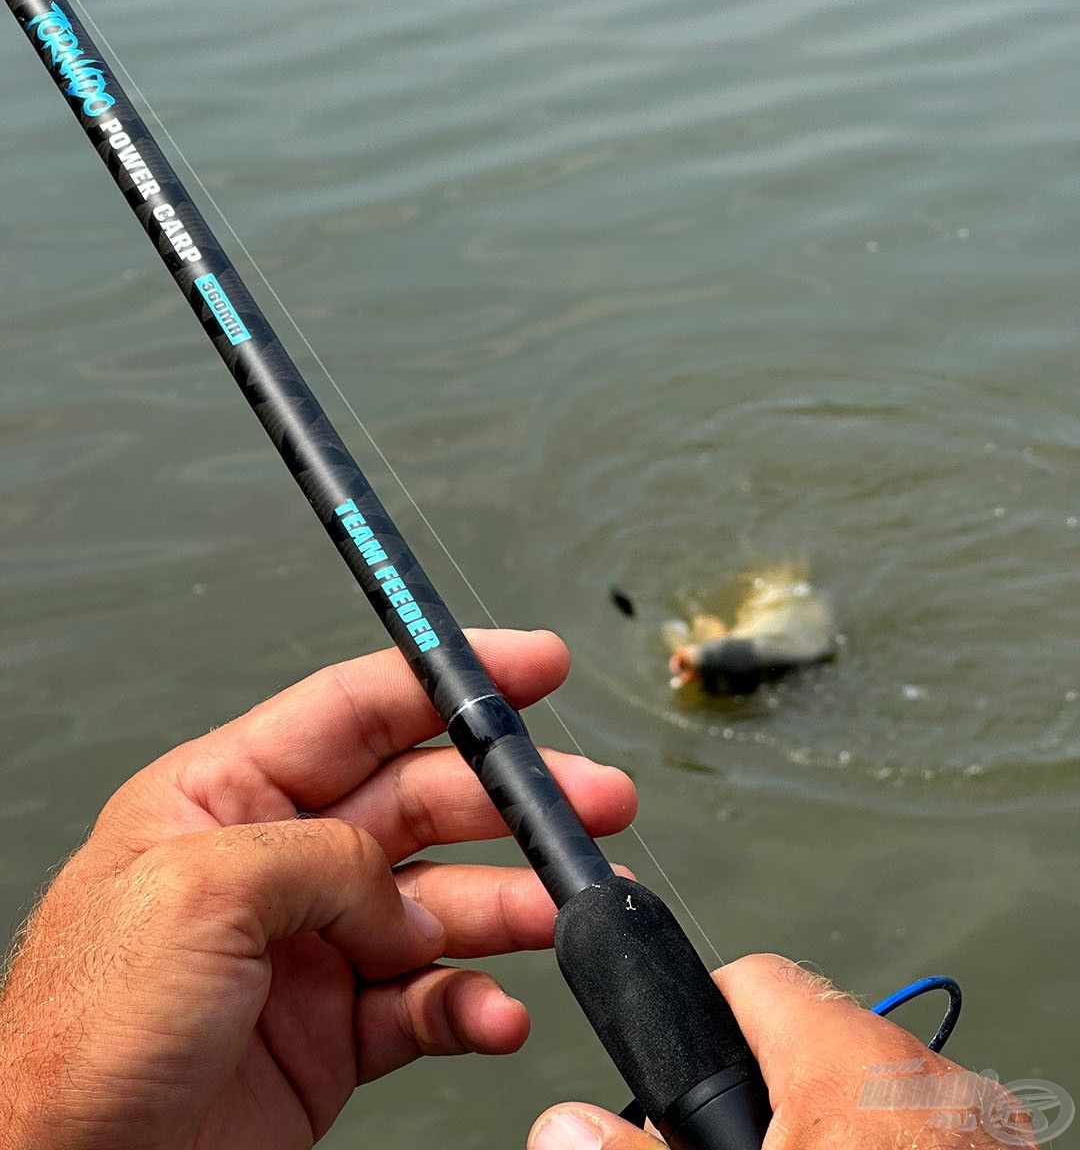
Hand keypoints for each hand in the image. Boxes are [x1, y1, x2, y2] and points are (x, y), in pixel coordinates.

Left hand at [0, 629, 635, 1149]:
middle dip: (510, 795)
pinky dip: (473, 1005)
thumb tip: (403, 897)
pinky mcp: (333, 1034)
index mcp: (225, 796)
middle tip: (589, 799)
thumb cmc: (78, 1038)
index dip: (450, 681)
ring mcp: (310, 948)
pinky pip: (428, 1002)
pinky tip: (495, 1015)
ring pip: (440, 902)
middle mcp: (275, 862)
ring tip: (571, 912)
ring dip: (514, 904)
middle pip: (419, 801)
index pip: (357, 709)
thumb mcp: (197, 894)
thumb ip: (324, 861)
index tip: (529, 666)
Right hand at [529, 954, 1034, 1149]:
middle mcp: (914, 1067)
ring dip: (827, 1124)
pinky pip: (919, 1126)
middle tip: (740, 1144)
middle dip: (764, 1089)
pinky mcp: (997, 1149)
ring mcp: (969, 1113)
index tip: (685, 1067)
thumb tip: (565, 1128)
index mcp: (841, 1055)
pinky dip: (882, 1145)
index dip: (705, 1017)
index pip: (751, 976)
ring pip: (867, 1089)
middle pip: (806, 1038)